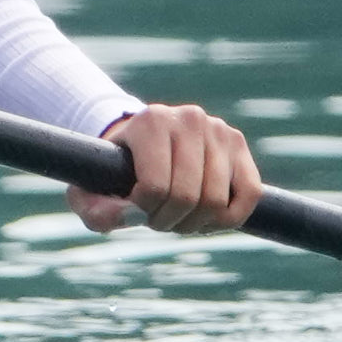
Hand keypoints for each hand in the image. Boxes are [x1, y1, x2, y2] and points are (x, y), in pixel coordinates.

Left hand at [80, 101, 261, 234]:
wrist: (141, 144)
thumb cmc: (115, 172)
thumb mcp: (91, 191)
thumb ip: (98, 212)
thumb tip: (130, 219)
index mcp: (150, 122)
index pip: (155, 187)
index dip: (145, 212)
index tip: (136, 207)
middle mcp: (189, 118)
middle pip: (188, 197)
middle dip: (170, 221)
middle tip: (158, 219)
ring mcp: (218, 129)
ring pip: (217, 201)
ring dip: (196, 223)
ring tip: (178, 216)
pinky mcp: (239, 144)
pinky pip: (249, 194)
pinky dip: (230, 218)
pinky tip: (208, 218)